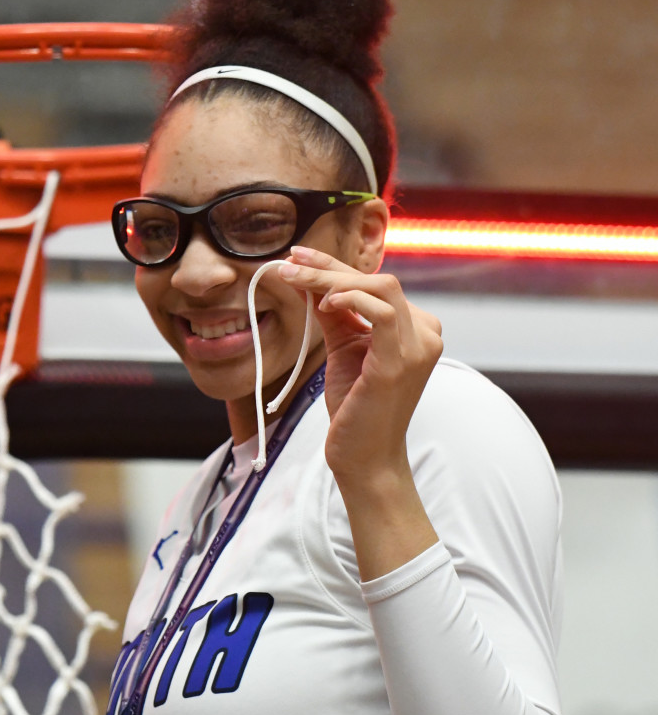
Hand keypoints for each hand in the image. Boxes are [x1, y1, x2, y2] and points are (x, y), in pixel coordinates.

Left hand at [277, 246, 442, 482]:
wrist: (364, 457)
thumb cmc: (354, 406)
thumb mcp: (343, 349)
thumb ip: (333, 314)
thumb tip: (307, 279)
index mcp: (415, 327)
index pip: (374, 284)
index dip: (334, 266)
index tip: (297, 257)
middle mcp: (425, 332)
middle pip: (378, 280)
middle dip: (328, 267)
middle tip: (289, 261)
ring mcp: (419, 346)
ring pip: (380, 288)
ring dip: (332, 279)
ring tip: (295, 279)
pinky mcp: (401, 361)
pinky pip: (383, 313)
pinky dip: (351, 299)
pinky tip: (323, 304)